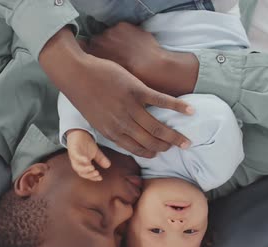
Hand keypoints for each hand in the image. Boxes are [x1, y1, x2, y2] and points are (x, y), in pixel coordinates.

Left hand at [40, 27, 192, 157]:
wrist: (77, 74)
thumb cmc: (84, 94)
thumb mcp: (96, 117)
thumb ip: (111, 126)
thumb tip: (125, 131)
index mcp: (112, 133)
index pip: (136, 149)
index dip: (151, 152)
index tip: (160, 152)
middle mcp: (122, 124)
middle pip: (150, 141)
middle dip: (167, 146)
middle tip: (180, 146)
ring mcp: (130, 108)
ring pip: (157, 128)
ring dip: (175, 135)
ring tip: (187, 140)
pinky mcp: (136, 90)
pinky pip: (162, 101)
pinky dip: (178, 107)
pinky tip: (190, 111)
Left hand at [66, 129, 110, 180]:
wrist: (79, 132)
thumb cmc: (85, 143)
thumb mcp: (95, 152)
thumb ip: (101, 159)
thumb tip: (108, 166)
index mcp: (82, 164)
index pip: (87, 174)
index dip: (93, 177)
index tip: (100, 178)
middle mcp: (77, 162)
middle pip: (81, 173)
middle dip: (89, 175)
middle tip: (97, 173)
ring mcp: (74, 157)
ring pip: (77, 167)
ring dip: (84, 169)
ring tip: (92, 168)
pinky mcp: (72, 150)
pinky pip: (75, 156)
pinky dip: (80, 159)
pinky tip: (87, 160)